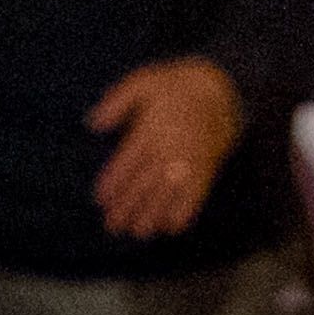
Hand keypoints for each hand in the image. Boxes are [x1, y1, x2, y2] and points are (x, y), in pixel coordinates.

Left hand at [89, 57, 245, 239]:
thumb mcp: (143, 82)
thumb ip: (117, 102)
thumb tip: (93, 124)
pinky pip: (195, 197)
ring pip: (167, 195)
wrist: (220, 90)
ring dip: (151, 216)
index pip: (127, 163)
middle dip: (128, 207)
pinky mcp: (206, 170)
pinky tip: (170, 227)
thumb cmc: (175, 86)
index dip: (113, 183)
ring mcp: (189, 162)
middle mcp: (169, 149)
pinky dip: (184, 213)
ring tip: (138, 232)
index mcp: (150, 129)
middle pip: (144, 184)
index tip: (101, 199)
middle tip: (113, 226)